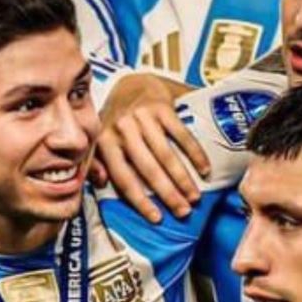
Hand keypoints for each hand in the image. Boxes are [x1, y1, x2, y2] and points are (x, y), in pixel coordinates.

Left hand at [93, 72, 207, 222]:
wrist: (132, 83)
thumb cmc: (115, 121)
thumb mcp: (98, 140)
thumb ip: (97, 162)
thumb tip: (101, 183)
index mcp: (105, 143)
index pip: (124, 179)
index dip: (140, 201)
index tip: (157, 218)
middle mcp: (123, 131)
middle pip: (148, 169)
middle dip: (167, 194)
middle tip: (183, 212)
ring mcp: (143, 118)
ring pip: (166, 155)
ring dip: (183, 179)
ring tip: (195, 197)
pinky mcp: (162, 107)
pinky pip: (181, 135)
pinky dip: (195, 154)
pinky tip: (204, 170)